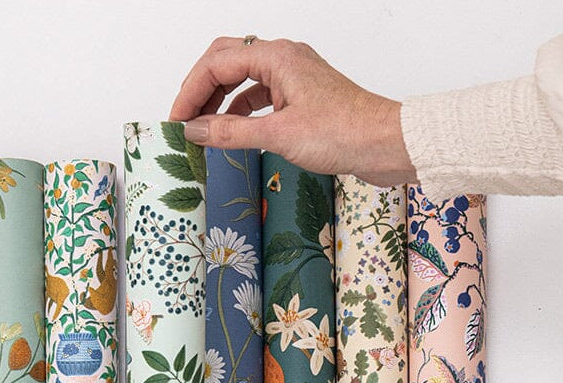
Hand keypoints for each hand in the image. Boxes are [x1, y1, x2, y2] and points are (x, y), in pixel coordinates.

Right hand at [170, 37, 415, 185]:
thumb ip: (231, 133)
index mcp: (277, 57)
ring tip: (203, 130)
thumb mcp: (278, 135)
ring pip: (243, 80)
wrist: (386, 145)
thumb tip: (195, 131)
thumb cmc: (342, 133)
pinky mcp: (303, 98)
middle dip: (201, 89)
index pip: (218, 63)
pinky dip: (241, 112)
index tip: (176, 121)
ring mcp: (295, 78)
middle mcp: (285, 59)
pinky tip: (232, 132)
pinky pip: (261, 97)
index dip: (191, 91)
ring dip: (220, 102)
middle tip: (184, 120)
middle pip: (227, 62)